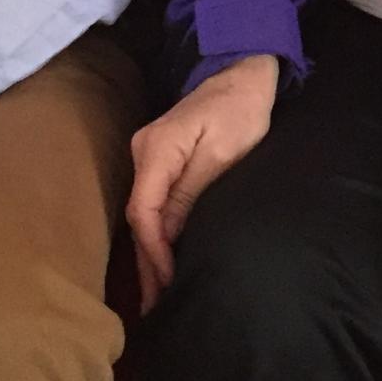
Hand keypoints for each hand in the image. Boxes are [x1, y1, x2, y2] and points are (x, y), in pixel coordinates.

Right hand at [126, 56, 277, 307]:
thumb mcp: (223, 154)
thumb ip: (192, 193)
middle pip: (140, 218)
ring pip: (145, 213)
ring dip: (151, 252)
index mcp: (158, 151)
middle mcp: (144, 153)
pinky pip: (154, 202)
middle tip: (154, 307)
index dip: (154, 252)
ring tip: (156, 294)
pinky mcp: (161, 158)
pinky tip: (163, 257)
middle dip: (148, 263)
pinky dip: (158, 232)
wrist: (242, 73)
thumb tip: (169, 234)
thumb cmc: (240, 111)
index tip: (168, 282)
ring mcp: (150, 155)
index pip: (144, 212)